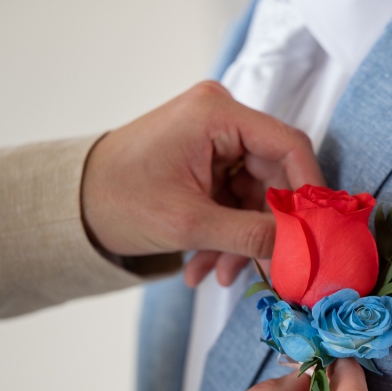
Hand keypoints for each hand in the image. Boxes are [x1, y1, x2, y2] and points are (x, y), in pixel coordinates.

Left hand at [81, 81, 323, 283]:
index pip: (288, 146)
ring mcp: (213, 140)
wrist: (72, 205)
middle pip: (273, 175)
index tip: (318, 233)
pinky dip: (225, 234)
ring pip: (253, 195)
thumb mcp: (187, 223)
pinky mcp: (206, 162)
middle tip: (270, 269)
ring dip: (242, 239)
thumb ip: (250, 235)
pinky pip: (233, 200)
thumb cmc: (117, 200)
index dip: (310, 191)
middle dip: (266, 228)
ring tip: (218, 275)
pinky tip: (204, 265)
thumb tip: (301, 251)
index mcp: (216, 115)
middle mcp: (220, 119)